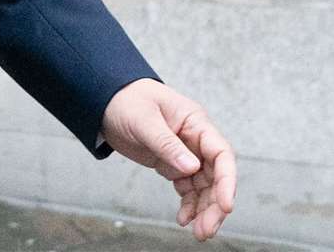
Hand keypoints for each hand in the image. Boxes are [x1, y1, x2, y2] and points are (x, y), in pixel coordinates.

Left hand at [100, 78, 235, 240]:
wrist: (106, 101)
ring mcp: (185, 153)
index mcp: (195, 122)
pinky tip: (183, 218)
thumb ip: (167, 144)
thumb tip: (191, 167)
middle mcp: (195, 139)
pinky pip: (188, 188)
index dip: (227, 181)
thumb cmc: (127, 100)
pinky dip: (189, 205)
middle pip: (216, 176)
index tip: (226, 205)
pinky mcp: (172, 163)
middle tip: (207, 229)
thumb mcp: (144, 120)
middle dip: (215, 204)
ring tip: (199, 233)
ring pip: (204, 186)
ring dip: (204, 209)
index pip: (221, 154)